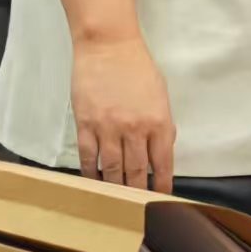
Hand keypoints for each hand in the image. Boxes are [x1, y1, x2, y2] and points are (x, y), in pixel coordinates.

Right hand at [71, 36, 175, 193]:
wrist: (108, 45)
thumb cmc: (137, 66)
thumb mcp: (161, 93)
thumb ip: (162, 123)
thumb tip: (164, 148)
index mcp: (158, 121)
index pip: (163, 163)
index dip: (163, 184)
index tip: (162, 198)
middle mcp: (134, 129)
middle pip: (137, 172)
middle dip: (139, 192)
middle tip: (138, 206)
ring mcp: (108, 128)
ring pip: (112, 170)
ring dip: (115, 188)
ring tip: (117, 200)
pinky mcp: (86, 124)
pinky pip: (88, 158)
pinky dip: (91, 173)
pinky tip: (94, 182)